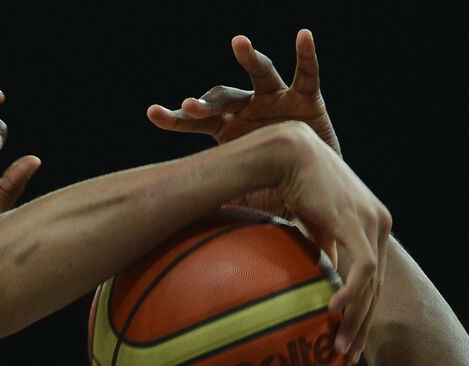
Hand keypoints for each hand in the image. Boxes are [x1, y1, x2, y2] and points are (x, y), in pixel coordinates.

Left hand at [148, 30, 337, 216]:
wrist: (315, 192)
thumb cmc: (274, 194)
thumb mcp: (240, 198)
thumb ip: (215, 203)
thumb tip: (182, 225)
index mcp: (227, 130)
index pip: (195, 121)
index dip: (175, 119)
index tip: (153, 113)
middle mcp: (248, 108)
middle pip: (223, 97)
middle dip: (207, 102)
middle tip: (191, 107)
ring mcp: (276, 99)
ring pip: (260, 74)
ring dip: (249, 58)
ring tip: (238, 43)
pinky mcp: (306, 98)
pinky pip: (308, 73)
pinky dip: (307, 54)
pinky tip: (304, 36)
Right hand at [274, 125, 389, 363]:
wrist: (287, 154)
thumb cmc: (292, 186)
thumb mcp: (312, 227)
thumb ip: (322, 251)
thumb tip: (317, 281)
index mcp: (371, 226)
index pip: (372, 279)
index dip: (362, 314)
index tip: (346, 341)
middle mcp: (379, 224)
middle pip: (375, 287)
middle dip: (361, 326)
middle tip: (345, 357)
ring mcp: (372, 223)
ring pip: (371, 283)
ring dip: (355, 319)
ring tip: (337, 347)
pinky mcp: (357, 223)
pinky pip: (362, 269)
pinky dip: (351, 294)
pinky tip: (333, 313)